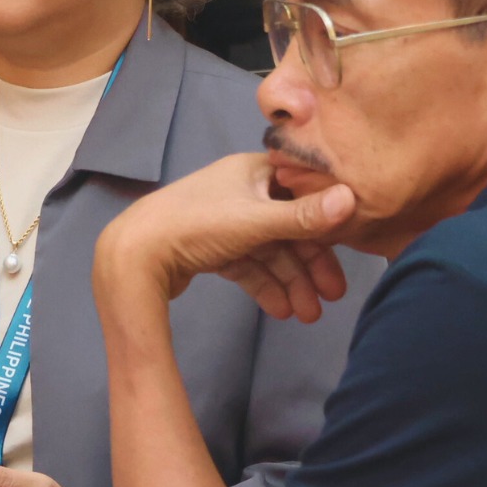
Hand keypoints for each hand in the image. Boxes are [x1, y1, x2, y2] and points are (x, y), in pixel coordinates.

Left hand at [96, 153, 355, 322]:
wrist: (133, 256)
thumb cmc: (196, 226)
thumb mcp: (256, 221)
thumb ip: (305, 217)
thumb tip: (354, 198)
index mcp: (253, 170)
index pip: (303, 192)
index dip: (328, 222)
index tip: (349, 253)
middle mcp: (241, 190)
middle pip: (288, 226)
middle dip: (310, 264)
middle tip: (332, 298)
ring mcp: (224, 220)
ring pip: (269, 251)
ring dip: (290, 282)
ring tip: (308, 316)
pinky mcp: (210, 247)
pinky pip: (248, 265)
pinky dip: (265, 286)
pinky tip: (281, 310)